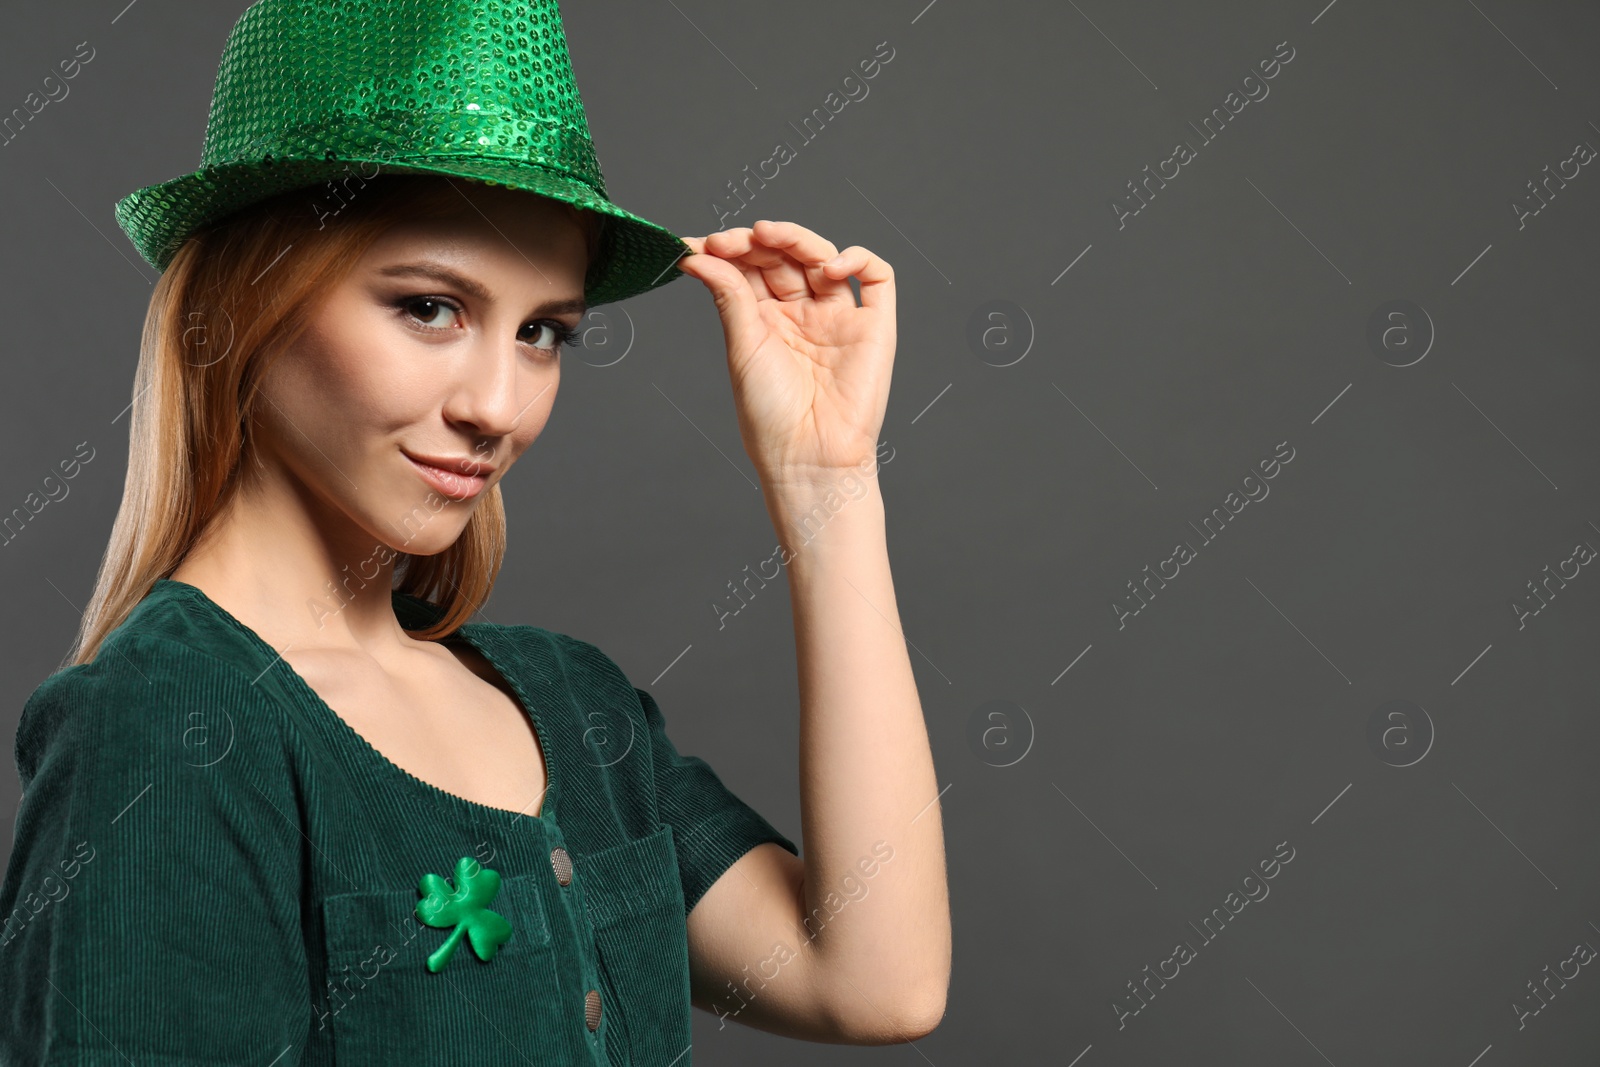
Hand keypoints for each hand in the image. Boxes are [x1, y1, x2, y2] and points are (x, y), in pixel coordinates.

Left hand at [676, 220, 895, 486]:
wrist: (808, 458)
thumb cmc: (771, 416)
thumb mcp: (742, 347)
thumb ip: (728, 294)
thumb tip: (697, 255)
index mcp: (766, 320)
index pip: (750, 268)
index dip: (727, 250)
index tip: (696, 244)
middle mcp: (803, 314)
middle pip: (783, 258)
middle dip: (756, 241)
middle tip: (728, 240)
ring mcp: (838, 317)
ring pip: (823, 257)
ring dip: (796, 238)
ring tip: (767, 234)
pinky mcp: (874, 326)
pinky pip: (877, 277)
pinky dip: (857, 259)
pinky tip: (829, 266)